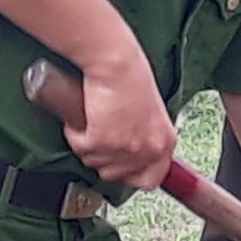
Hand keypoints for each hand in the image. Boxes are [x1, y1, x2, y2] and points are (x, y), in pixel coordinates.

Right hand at [57, 48, 179, 189]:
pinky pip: (80, 148)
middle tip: (100, 137)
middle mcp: (148, 148)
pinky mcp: (101, 140)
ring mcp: (125, 147)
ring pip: (96, 163)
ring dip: (88, 145)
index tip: (123, 170)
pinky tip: (80, 120)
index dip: (132, 175)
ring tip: (92, 123)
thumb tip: (131, 153)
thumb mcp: (151, 114)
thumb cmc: (131, 77)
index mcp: (165, 142)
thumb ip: (145, 136)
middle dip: (104, 158)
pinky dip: (75, 134)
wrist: (116, 62)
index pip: (151, 179)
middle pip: (117, 175)